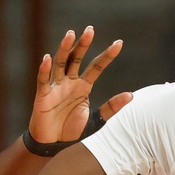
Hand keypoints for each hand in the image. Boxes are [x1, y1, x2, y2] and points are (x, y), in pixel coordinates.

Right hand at [30, 26, 130, 142]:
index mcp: (83, 86)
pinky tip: (48, 57)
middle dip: (83, 44)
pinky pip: (43, 80)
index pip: (96, 67)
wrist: (54, 144)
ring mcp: (56, 87)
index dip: (107, 56)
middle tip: (90, 29)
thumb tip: (131, 95)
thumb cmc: (73, 130)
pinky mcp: (43, 95)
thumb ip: (112, 107)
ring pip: (60, 63)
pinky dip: (44, 69)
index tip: (119, 43)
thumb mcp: (97, 119)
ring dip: (64, 48)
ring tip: (71, 34)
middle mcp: (70, 82)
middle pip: (76, 59)